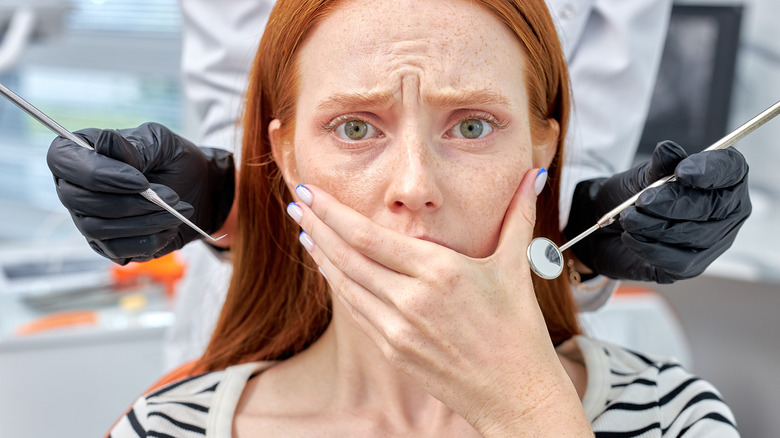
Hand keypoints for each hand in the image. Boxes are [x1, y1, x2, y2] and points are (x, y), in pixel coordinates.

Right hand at [47, 122, 234, 264]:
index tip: (141, 181)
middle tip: (171, 196)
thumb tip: (106, 140)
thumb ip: (134, 145)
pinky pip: (117, 250)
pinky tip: (171, 226)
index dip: (97, 174)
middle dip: (130, 202)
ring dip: (144, 221)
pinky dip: (149, 239)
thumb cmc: (174, 161)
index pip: (62, 161)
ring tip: (177, 210)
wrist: (199, 191)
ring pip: (98, 229)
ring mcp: (87, 219)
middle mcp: (75, 187)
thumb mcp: (161, 143)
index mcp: (80, 152)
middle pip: (79, 201)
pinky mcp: (107, 245)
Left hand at [288, 170, 590, 436]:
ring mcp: (399, 329)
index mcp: (439, 271)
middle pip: (348, 256)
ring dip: (321, 256)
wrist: (515, 392)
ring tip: (304, 232)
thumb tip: (531, 177)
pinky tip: (331, 271)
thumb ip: (518, 215)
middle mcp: (412, 299)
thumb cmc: (517, 328)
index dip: (333, 213)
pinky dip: (340, 287)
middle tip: (296, 203)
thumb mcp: (516, 265)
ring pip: (346, 285)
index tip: (313, 193)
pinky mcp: (394, 350)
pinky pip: (358, 312)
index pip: (369, 235)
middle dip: (317, 227)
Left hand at [565, 140, 750, 282]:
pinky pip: (678, 260)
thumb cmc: (634, 196)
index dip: (709, 171)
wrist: (609, 227)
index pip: (731, 169)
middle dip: (673, 202)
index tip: (681, 172)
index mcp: (721, 178)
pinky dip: (650, 248)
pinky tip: (630, 237)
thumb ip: (658, 165)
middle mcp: (727, 211)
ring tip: (628, 217)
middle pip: (712, 206)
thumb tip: (667, 150)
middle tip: (641, 200)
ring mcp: (714, 241)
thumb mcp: (642, 175)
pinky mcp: (693, 266)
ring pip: (694, 234)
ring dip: (655, 225)